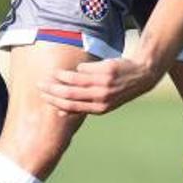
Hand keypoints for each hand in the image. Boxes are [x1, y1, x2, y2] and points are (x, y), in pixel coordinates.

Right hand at [39, 56, 161, 114]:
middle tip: (41, 83)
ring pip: (75, 79)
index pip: (70, 106)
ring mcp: (105, 83)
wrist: (141, 76)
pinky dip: (79, 68)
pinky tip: (78, 68)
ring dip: (61, 76)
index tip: (43, 95)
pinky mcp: (107, 70)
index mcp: (99, 108)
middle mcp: (102, 97)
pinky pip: (85, 68)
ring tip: (54, 73)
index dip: (54, 101)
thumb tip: (60, 114)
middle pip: (70, 94)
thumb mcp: (102, 104)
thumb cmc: (117, 90)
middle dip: (52, 89)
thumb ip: (82, 107)